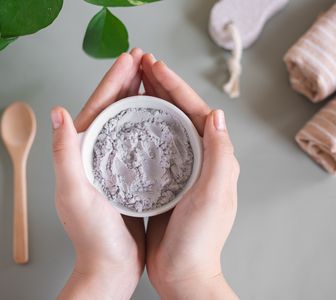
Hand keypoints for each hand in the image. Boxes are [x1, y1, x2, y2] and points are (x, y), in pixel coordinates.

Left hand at [51, 49, 144, 299]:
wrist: (110, 265)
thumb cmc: (91, 235)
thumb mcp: (74, 193)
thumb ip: (64, 154)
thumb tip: (56, 111)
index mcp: (81, 152)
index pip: (97, 106)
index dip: (113, 79)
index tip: (130, 57)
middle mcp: (96, 153)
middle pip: (113, 108)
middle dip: (129, 81)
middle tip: (146, 59)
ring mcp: (113, 162)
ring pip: (127, 121)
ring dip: (139, 97)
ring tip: (154, 79)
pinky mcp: (128, 174)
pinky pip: (138, 140)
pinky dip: (148, 123)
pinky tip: (161, 115)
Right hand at [142, 54, 239, 298]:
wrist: (183, 272)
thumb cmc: (200, 239)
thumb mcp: (215, 195)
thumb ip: (219, 155)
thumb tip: (217, 114)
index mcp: (214, 158)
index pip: (195, 110)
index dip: (174, 85)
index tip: (154, 65)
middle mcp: (199, 158)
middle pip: (178, 112)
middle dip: (160, 86)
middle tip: (139, 65)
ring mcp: (180, 168)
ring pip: (164, 124)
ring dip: (150, 101)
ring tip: (133, 83)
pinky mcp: (164, 179)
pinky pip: (153, 144)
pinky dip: (141, 126)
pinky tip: (128, 118)